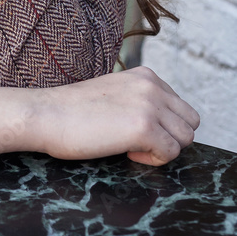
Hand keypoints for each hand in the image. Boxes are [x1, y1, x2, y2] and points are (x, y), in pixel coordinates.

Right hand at [33, 66, 200, 166]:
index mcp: (146, 75)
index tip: (135, 129)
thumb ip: (140, 99)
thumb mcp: (114, 93)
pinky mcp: (144, 128)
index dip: (163, 125)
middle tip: (139, 142)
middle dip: (170, 138)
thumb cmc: (73, 110)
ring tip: (132, 146)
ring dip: (163, 149)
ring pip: (185, 138)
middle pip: (190, 122)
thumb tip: (161, 123)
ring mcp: (149, 105)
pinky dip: (152, 160)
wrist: (46, 114)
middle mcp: (152, 86)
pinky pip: (170, 152)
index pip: (180, 107)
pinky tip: (127, 151)